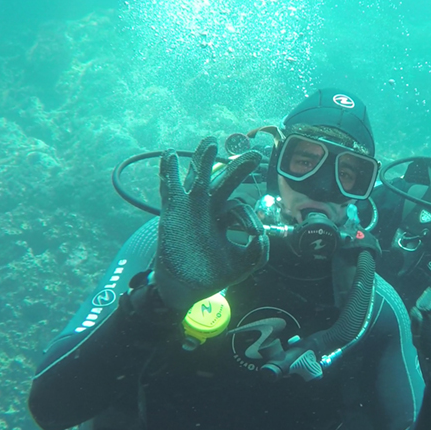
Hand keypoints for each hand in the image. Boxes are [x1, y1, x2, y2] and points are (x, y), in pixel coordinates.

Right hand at [152, 138, 269, 310]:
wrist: (185, 288)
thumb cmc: (212, 274)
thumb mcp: (241, 265)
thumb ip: (256, 253)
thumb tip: (262, 237)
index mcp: (225, 218)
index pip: (240, 208)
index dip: (249, 219)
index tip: (253, 235)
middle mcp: (209, 208)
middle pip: (224, 183)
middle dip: (238, 169)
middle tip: (255, 155)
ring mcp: (190, 208)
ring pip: (198, 178)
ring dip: (203, 159)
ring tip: (210, 141)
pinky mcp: (173, 212)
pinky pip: (170, 188)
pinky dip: (168, 172)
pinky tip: (170, 155)